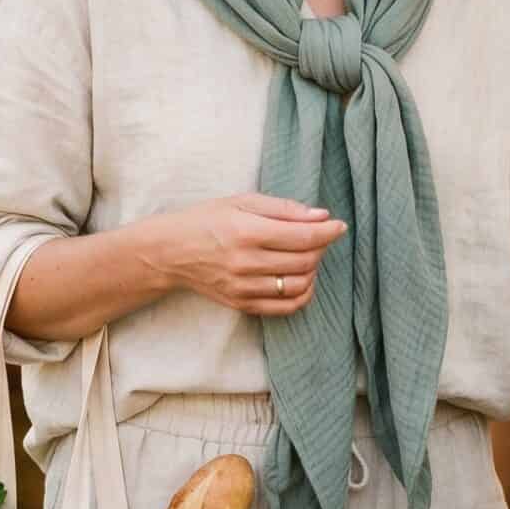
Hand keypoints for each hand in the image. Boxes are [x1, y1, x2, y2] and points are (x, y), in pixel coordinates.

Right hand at [150, 193, 346, 316]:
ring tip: (307, 255)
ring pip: (299, 284)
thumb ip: (283, 209)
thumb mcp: (241, 201)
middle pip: (305, 261)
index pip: (303, 236)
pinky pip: (286, 306)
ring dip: (313, 270)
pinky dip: (303, 294)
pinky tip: (301, 279)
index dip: (328, 231)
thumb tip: (321, 217)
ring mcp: (243, 287)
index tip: (339, 226)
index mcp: (246, 231)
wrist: (170, 252)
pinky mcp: (242, 304)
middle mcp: (245, 262)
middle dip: (320, 247)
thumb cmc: (207, 220)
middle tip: (318, 237)